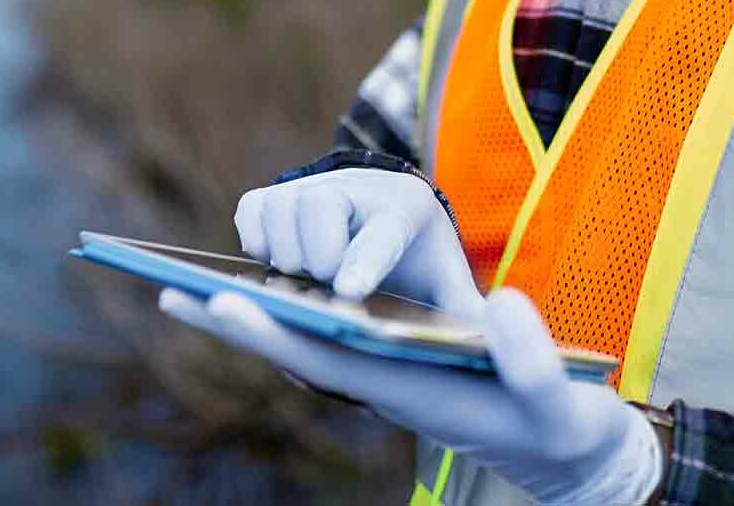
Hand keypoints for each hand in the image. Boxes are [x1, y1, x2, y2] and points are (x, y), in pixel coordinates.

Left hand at [159, 285, 661, 505]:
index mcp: (409, 391)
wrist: (562, 444)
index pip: (328, 359)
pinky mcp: (398, 364)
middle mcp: (384, 384)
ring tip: (199, 289)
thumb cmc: (557, 421)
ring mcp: (387, 374)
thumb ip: (532, 359)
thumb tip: (500, 304)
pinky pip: (331, 337)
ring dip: (257, 318)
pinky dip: (293, 316)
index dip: (275, 331)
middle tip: (172, 293)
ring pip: (309, 343)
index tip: (223, 301)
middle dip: (239, 325)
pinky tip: (273, 293)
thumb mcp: (555, 398)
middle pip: (298, 351)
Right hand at [234, 168, 482, 318]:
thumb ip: (467, 318)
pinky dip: (258, 241)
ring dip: (286, 253)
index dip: (365, 261)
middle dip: (318, 256)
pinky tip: (280, 266)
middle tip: (327, 288)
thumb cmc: (419, 264)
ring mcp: (313, 186)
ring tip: (306, 281)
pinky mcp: (277, 194)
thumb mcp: (449, 287)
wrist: (387, 220)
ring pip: (282, 208)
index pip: (383, 231)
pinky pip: (252, 210)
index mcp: (408, 209)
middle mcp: (358, 187)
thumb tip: (489, 348)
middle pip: (320, 208)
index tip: (348, 293)